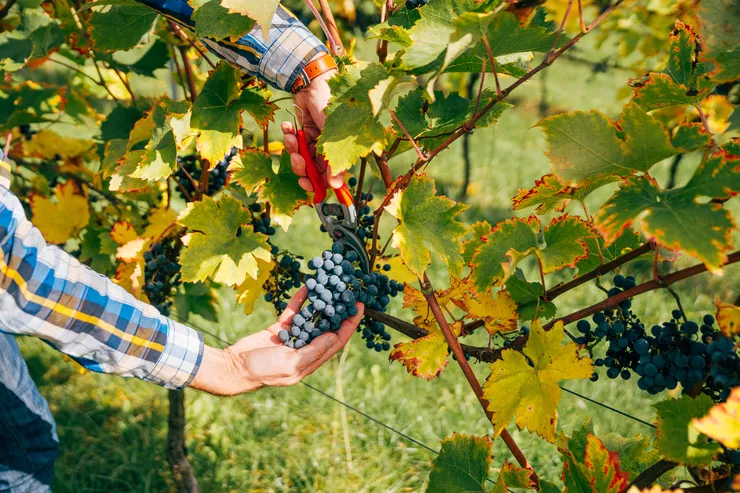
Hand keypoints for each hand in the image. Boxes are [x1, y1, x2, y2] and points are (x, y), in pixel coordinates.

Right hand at [190, 287, 362, 395]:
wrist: (234, 367)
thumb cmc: (264, 370)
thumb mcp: (291, 363)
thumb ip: (313, 351)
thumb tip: (334, 336)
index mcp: (311, 360)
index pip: (337, 340)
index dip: (350, 325)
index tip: (360, 308)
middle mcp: (305, 348)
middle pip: (327, 327)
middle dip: (339, 311)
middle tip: (349, 292)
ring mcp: (293, 338)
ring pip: (312, 317)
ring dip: (321, 302)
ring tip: (332, 286)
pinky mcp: (279, 329)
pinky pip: (294, 312)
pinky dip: (301, 300)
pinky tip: (308, 286)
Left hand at [281, 68, 345, 191]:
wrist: (313, 82)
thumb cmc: (329, 105)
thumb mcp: (332, 135)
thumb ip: (333, 162)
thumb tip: (336, 187)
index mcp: (340, 151)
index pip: (329, 177)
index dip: (317, 183)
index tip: (305, 183)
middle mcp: (328, 149)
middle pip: (312, 170)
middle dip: (301, 166)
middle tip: (296, 158)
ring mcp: (315, 142)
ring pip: (301, 158)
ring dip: (293, 149)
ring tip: (291, 135)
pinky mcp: (304, 133)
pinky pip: (294, 144)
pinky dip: (289, 136)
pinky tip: (288, 126)